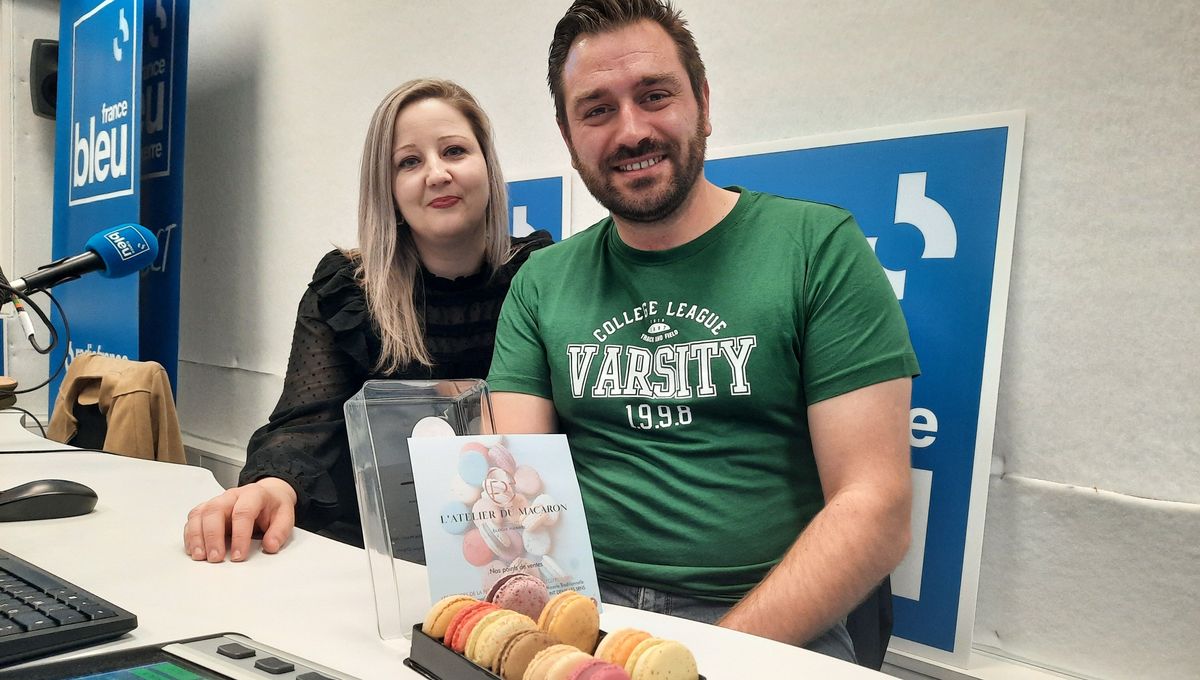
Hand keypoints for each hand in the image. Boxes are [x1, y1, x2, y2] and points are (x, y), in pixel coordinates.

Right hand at [183, 478, 297, 562]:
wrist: (267, 494)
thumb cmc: (273, 507)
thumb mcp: (285, 516)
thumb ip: (280, 531)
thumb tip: (270, 546)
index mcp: (253, 494)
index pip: (243, 512)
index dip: (240, 535)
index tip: (239, 556)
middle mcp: (231, 496)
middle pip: (215, 511)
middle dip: (213, 536)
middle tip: (216, 558)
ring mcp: (217, 501)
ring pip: (200, 514)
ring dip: (197, 537)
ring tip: (201, 557)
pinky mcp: (207, 509)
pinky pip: (193, 519)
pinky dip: (190, 535)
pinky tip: (194, 550)